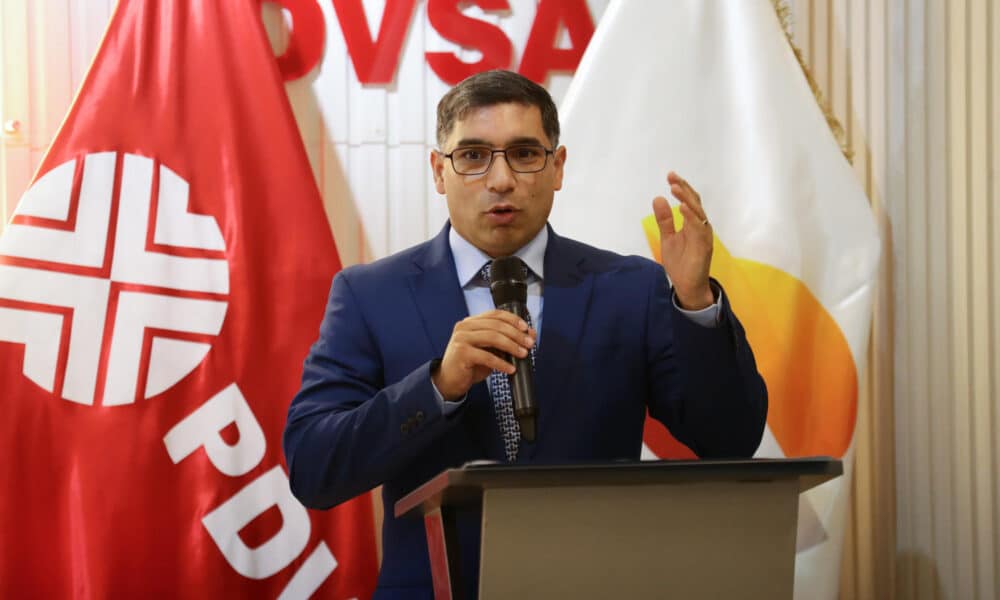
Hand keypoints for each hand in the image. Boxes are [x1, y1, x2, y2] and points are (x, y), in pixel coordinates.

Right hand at [432, 310, 535, 400]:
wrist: (450, 381)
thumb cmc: (470, 364)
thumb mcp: (490, 350)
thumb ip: (507, 340)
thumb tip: (530, 334)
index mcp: (471, 322)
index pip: (495, 314)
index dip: (513, 319)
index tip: (526, 328)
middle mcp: (465, 326)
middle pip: (496, 325)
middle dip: (516, 334)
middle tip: (529, 343)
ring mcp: (461, 338)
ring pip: (492, 337)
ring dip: (511, 346)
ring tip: (523, 354)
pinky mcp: (461, 353)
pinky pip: (486, 356)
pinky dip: (501, 363)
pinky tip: (510, 369)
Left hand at [652, 171, 713, 309]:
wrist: (686, 286)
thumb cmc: (680, 263)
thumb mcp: (668, 238)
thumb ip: (664, 220)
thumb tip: (658, 198)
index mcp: (693, 224)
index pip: (689, 201)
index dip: (681, 188)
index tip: (670, 176)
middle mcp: (701, 227)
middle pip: (695, 203)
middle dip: (684, 189)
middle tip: (671, 177)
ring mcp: (704, 236)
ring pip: (698, 213)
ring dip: (687, 199)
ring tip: (675, 188)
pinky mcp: (704, 247)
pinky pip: (699, 229)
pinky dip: (691, 217)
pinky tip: (683, 207)